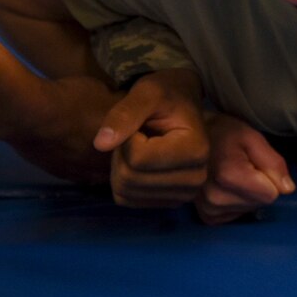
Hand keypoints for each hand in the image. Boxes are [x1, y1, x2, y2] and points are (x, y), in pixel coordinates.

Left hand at [93, 70, 210, 207]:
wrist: (182, 104)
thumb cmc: (167, 93)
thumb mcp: (146, 93)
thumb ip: (123, 114)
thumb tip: (100, 144)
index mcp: (196, 151)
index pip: (137, 159)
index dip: (127, 137)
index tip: (141, 122)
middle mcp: (195, 179)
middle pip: (130, 178)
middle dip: (122, 153)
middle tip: (136, 133)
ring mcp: (184, 195)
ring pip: (125, 191)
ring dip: (121, 165)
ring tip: (139, 144)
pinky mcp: (168, 203)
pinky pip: (125, 199)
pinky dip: (122, 179)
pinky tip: (138, 161)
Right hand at [196, 116, 296, 224]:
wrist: (188, 141)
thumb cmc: (222, 134)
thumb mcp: (251, 137)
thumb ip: (273, 162)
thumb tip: (288, 189)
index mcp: (228, 175)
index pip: (271, 194)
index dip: (269, 177)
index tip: (253, 162)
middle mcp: (215, 198)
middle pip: (260, 203)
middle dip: (258, 186)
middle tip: (241, 166)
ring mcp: (208, 209)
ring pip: (249, 210)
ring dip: (246, 194)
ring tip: (230, 174)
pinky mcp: (206, 217)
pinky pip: (237, 215)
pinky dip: (235, 202)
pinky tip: (224, 187)